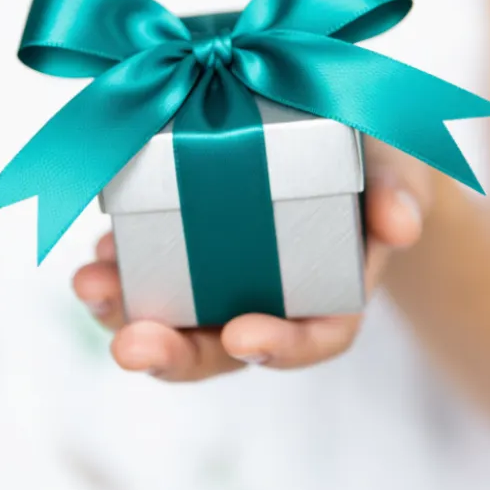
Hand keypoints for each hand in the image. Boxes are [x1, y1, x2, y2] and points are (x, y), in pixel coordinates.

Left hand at [72, 140, 434, 380]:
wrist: (340, 136)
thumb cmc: (372, 158)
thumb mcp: (398, 163)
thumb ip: (400, 190)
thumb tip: (400, 226)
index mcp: (336, 291)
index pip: (314, 336)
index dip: (281, 346)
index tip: (241, 336)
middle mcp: (274, 299)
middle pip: (223, 347)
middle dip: (174, 353)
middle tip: (131, 347)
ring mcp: (224, 279)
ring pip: (174, 317)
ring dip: (125, 313)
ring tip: (89, 287)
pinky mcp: (186, 248)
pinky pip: (148, 272)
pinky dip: (119, 267)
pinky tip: (95, 253)